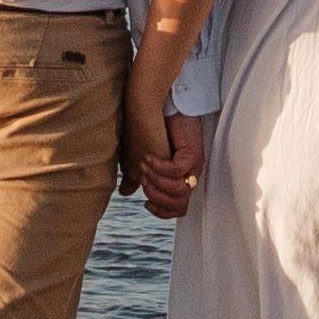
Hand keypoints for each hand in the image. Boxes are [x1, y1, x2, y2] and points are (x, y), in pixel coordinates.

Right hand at [126, 83, 201, 217]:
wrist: (147, 108)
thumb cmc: (141, 132)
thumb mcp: (136, 161)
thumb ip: (135, 178)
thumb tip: (126, 193)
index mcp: (178, 178)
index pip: (178, 208)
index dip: (162, 211)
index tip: (146, 203)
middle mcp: (188, 173)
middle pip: (180, 204)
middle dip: (158, 197)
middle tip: (144, 182)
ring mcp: (192, 165)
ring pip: (180, 192)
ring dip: (157, 182)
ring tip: (144, 166)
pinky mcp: (190, 153)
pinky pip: (176, 172)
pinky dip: (160, 169)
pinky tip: (149, 158)